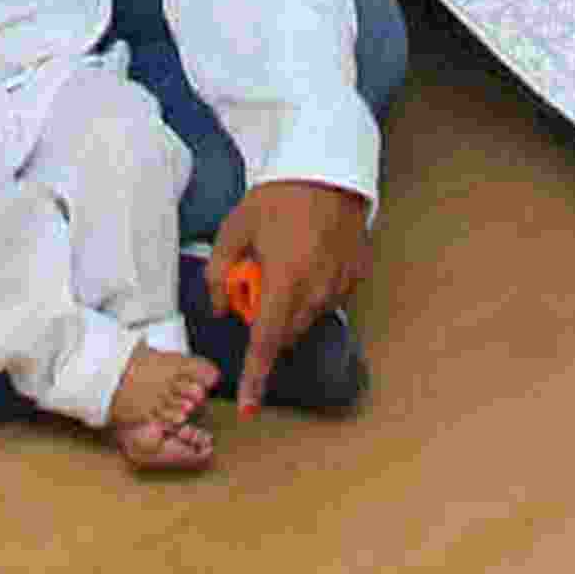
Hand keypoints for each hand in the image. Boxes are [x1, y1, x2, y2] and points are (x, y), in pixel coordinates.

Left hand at [203, 179, 375, 415]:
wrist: (329, 166)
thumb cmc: (279, 195)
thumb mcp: (235, 227)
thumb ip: (219, 272)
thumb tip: (218, 307)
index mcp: (285, 281)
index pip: (266, 343)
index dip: (256, 378)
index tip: (250, 407)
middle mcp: (317, 291)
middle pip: (285, 332)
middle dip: (267, 320)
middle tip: (256, 277)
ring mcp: (341, 285)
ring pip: (307, 317)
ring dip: (290, 305)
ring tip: (284, 259)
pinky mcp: (356, 275)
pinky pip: (328, 299)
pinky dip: (312, 290)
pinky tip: (307, 256)